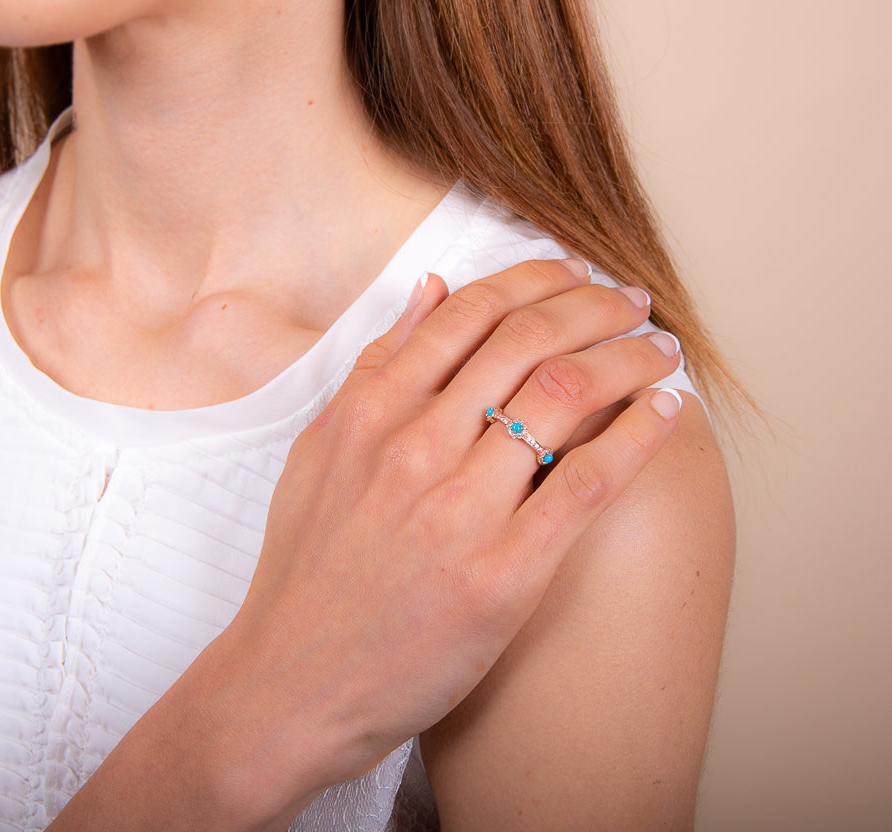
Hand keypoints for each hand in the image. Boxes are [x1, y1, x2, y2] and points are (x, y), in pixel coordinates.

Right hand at [223, 260, 683, 808]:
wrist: (291, 683)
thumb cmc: (306, 569)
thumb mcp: (320, 451)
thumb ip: (375, 366)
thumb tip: (429, 290)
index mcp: (370, 412)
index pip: (469, 313)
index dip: (536, 279)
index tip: (575, 274)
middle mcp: (415, 447)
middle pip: (527, 341)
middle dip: (594, 305)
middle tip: (631, 301)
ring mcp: (460, 510)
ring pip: (564, 396)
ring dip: (627, 358)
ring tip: (659, 348)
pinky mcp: (504, 574)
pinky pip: (586, 484)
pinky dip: (637, 436)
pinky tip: (667, 410)